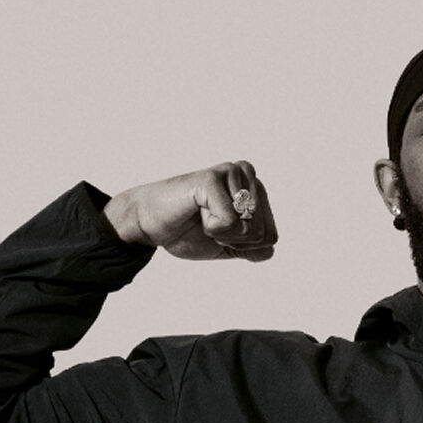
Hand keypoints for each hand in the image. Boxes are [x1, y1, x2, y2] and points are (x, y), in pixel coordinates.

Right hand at [105, 163, 276, 260]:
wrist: (150, 224)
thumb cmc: (186, 230)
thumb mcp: (227, 245)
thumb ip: (252, 249)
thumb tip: (270, 249)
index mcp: (254, 189)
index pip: (271, 237)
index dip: (244, 246)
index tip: (220, 231)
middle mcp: (245, 174)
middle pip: (262, 234)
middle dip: (233, 241)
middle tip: (208, 224)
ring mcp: (229, 173)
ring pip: (248, 228)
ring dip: (222, 234)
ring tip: (202, 216)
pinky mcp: (211, 178)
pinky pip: (229, 222)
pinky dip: (212, 228)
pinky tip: (196, 211)